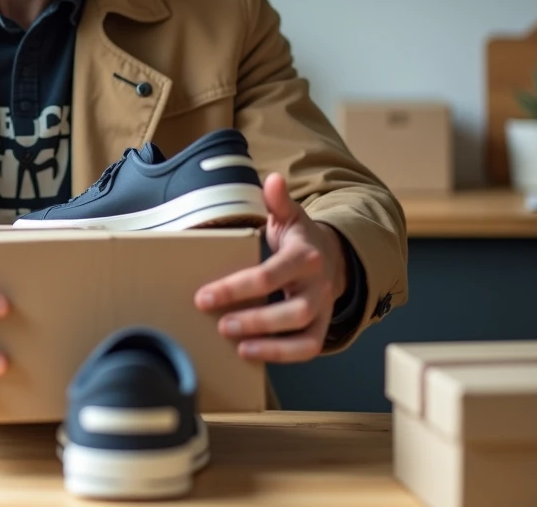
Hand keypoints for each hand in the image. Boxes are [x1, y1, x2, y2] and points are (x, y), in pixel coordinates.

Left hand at [194, 173, 347, 363]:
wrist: (332, 257)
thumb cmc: (298, 238)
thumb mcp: (290, 215)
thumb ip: (278, 201)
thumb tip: (272, 179)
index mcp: (304, 256)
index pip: (270, 274)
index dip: (236, 288)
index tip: (204, 296)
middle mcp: (318, 286)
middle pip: (292, 310)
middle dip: (256, 320)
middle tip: (221, 324)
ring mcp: (322, 310)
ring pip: (304, 335)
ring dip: (270, 344)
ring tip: (237, 345)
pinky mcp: (321, 328)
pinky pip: (308, 348)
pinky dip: (282, 355)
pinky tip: (251, 353)